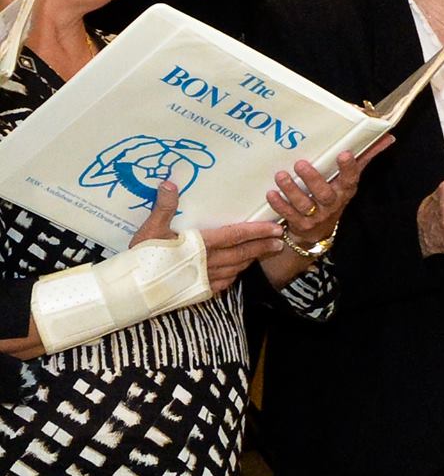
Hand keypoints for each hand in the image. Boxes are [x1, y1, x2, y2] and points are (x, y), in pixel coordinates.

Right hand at [131, 181, 286, 293]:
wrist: (129, 289)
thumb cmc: (140, 257)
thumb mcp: (150, 229)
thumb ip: (164, 207)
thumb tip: (170, 183)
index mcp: (199, 246)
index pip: (234, 236)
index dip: (256, 232)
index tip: (275, 229)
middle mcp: (207, 263)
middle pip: (242, 254)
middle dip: (262, 247)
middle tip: (280, 241)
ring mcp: (205, 280)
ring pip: (235, 268)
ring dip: (251, 260)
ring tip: (264, 251)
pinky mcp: (199, 292)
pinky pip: (224, 283)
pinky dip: (234, 275)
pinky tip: (237, 270)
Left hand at [265, 137, 392, 248]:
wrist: (317, 233)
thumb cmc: (333, 197)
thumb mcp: (348, 180)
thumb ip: (365, 158)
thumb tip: (388, 137)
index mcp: (345, 191)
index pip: (350, 179)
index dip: (348, 168)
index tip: (344, 154)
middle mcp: (332, 205)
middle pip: (325, 194)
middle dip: (313, 179)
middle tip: (300, 164)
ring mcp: (316, 217)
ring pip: (304, 204)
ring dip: (292, 190)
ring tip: (281, 176)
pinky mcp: (300, 225)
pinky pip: (289, 215)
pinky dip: (280, 204)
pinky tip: (271, 193)